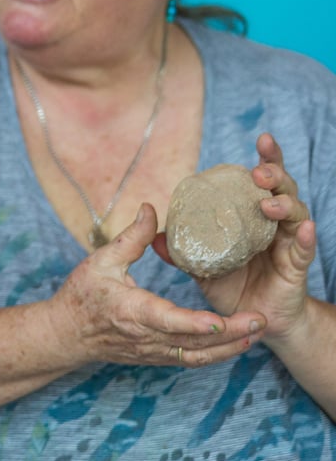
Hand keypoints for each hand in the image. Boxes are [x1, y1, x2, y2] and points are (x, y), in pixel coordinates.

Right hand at [56, 203, 264, 367]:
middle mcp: (145, 337)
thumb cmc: (80, 295)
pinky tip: (235, 342)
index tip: (221, 320)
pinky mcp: (154, 357)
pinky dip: (215, 354)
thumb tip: (151, 209)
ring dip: (229, 348)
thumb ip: (131, 238)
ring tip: (257, 331)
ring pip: (197, 357)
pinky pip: (190, 360)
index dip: (197, 323)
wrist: (64, 334)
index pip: (170, 321)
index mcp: (132, 311)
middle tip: (261, 320)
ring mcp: (151, 351)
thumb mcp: (100, 261)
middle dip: (231, 335)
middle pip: (194, 343)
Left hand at [155, 133, 314, 339]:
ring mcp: (288, 245)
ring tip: (268, 203)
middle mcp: (274, 226)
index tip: (262, 137)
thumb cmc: (231, 287)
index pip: (261, 182)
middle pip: (282, 190)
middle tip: (257, 173)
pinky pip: (303, 250)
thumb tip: (154, 234)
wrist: (253, 322)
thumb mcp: (201, 266)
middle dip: (274, 175)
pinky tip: (304, 228)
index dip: (266, 159)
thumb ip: (182, 250)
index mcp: (252, 218)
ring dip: (284, 204)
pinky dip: (306, 237)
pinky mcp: (296, 268)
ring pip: (296, 215)